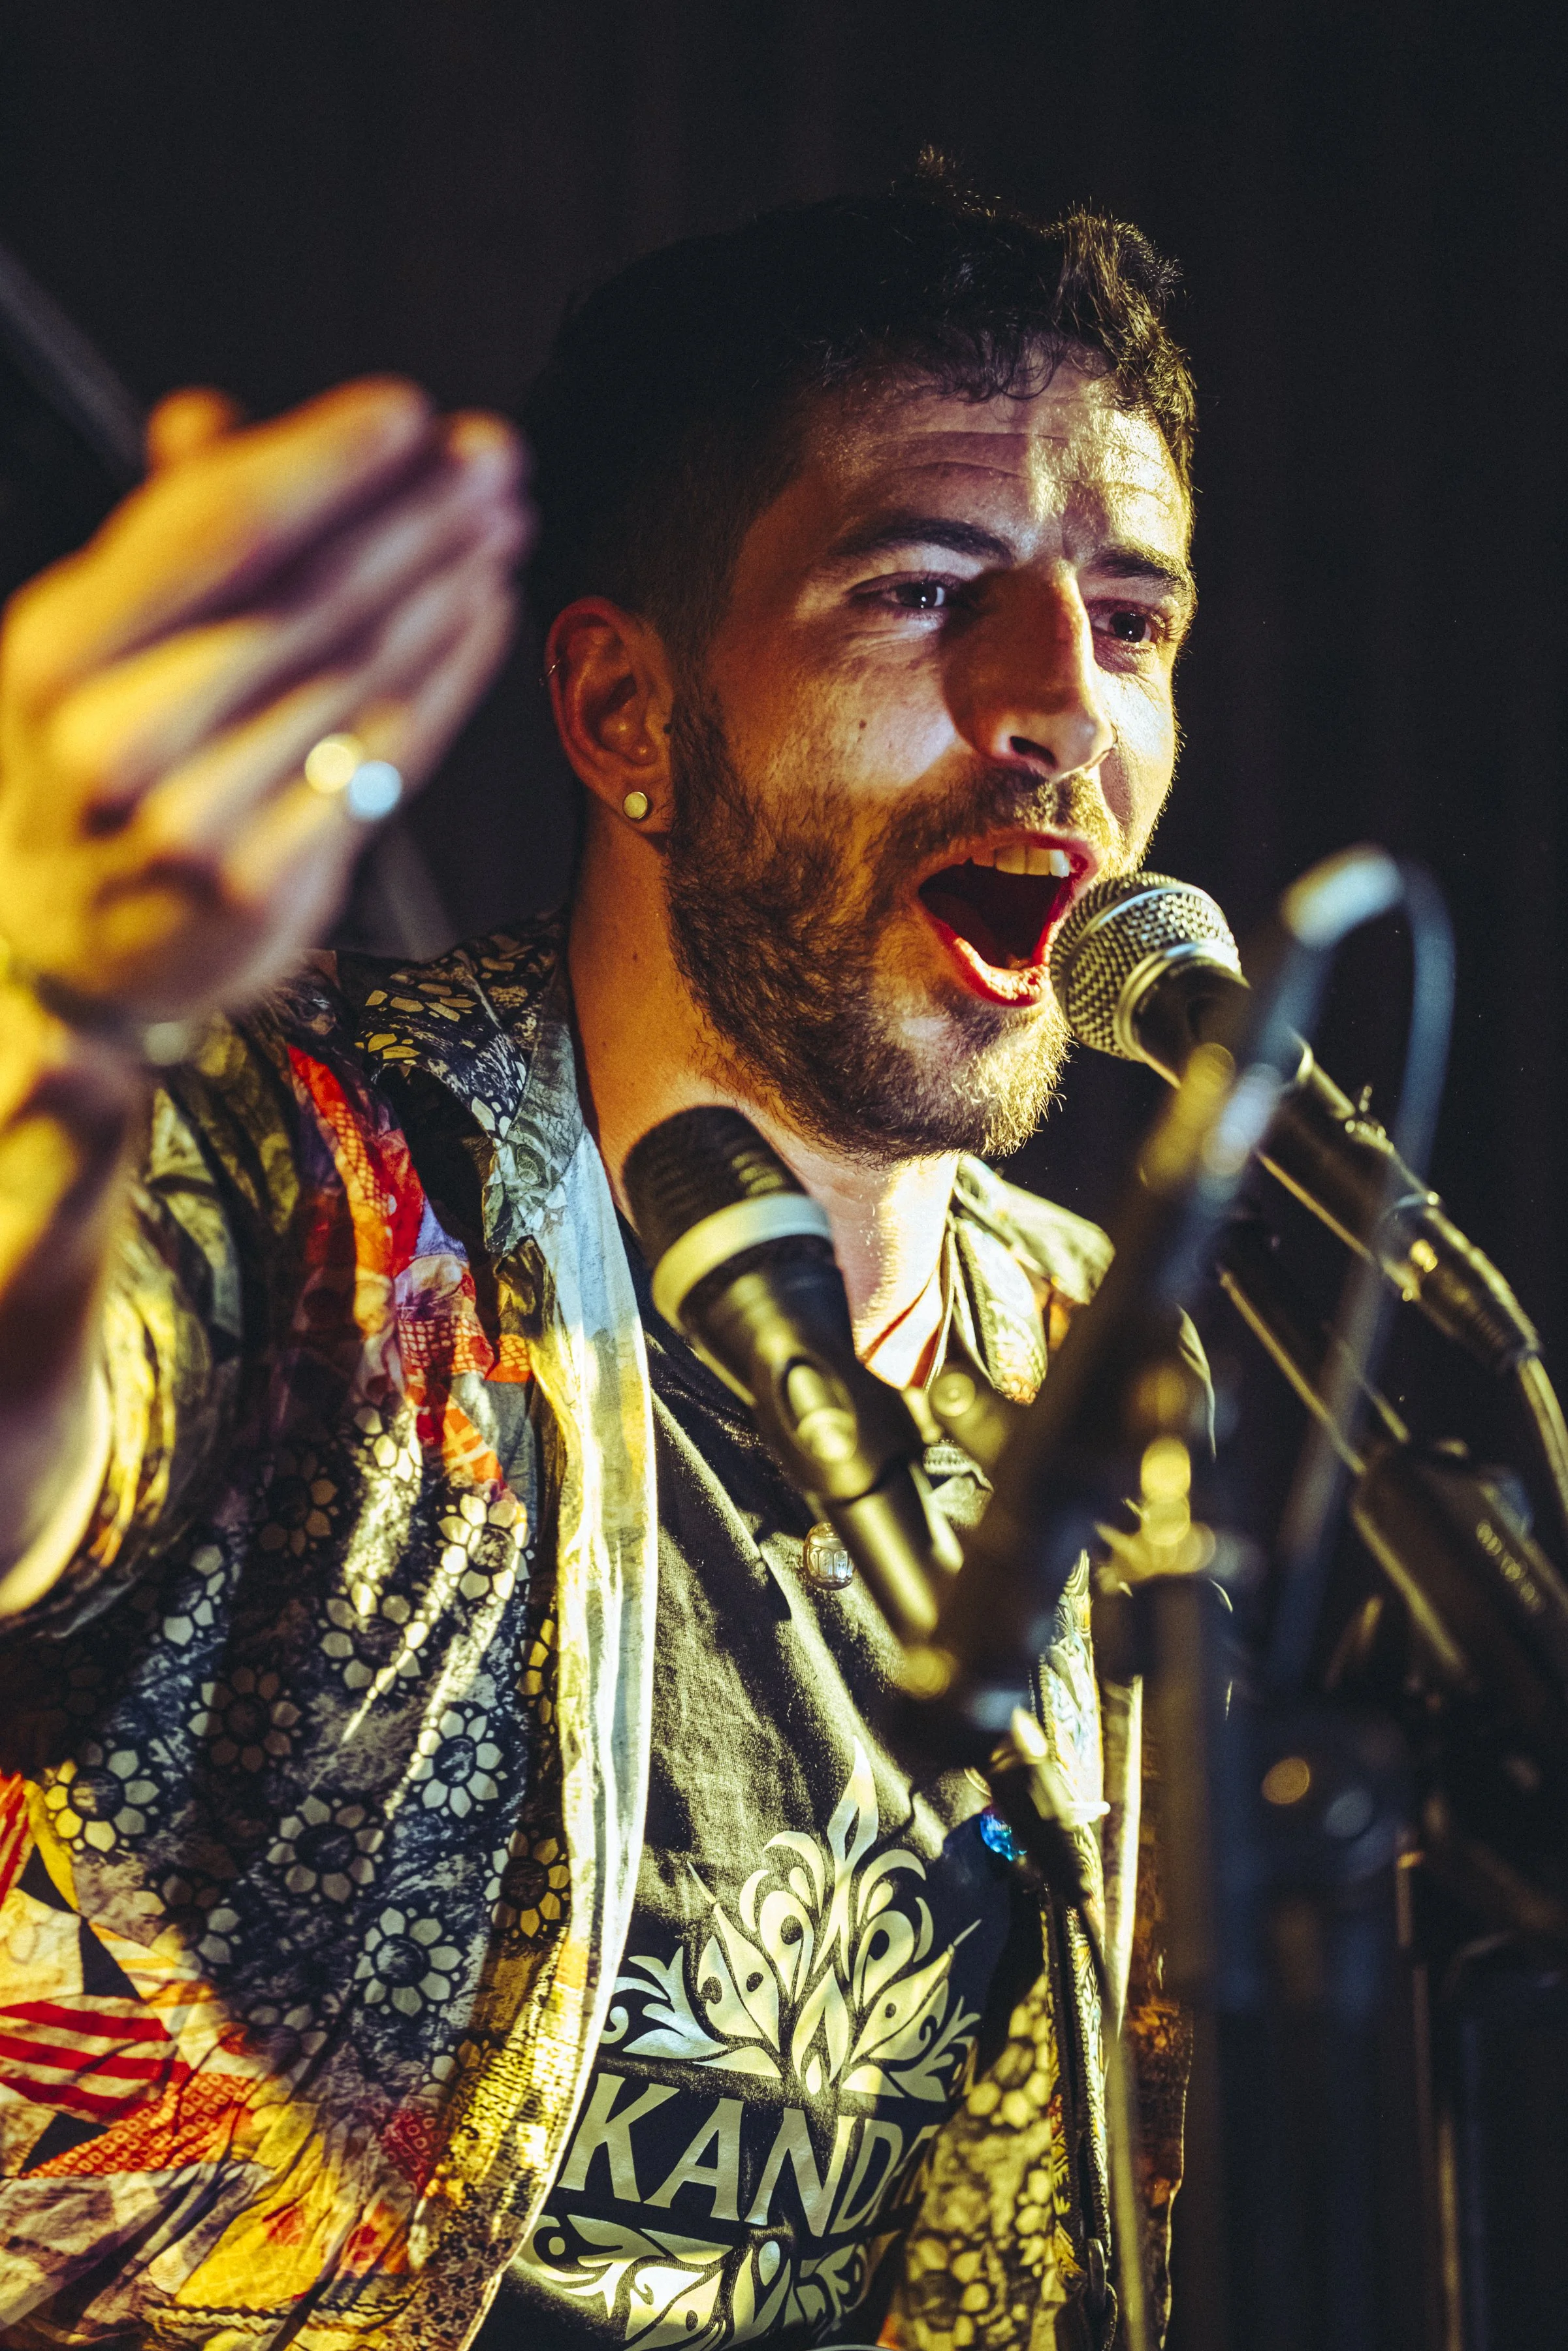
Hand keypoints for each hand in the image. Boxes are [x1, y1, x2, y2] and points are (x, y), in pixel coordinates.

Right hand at [0, 377, 528, 1031]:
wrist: (61, 948)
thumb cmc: (97, 762)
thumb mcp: (92, 645)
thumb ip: (158, 539)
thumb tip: (204, 414)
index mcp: (60, 647)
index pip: (214, 528)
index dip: (323, 460)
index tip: (409, 411)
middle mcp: (116, 732)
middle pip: (305, 595)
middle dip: (414, 515)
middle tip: (494, 461)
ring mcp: (191, 817)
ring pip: (358, 673)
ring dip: (448, 584)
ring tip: (503, 523)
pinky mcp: (263, 885)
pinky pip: (385, 757)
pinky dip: (449, 676)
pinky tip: (487, 613)